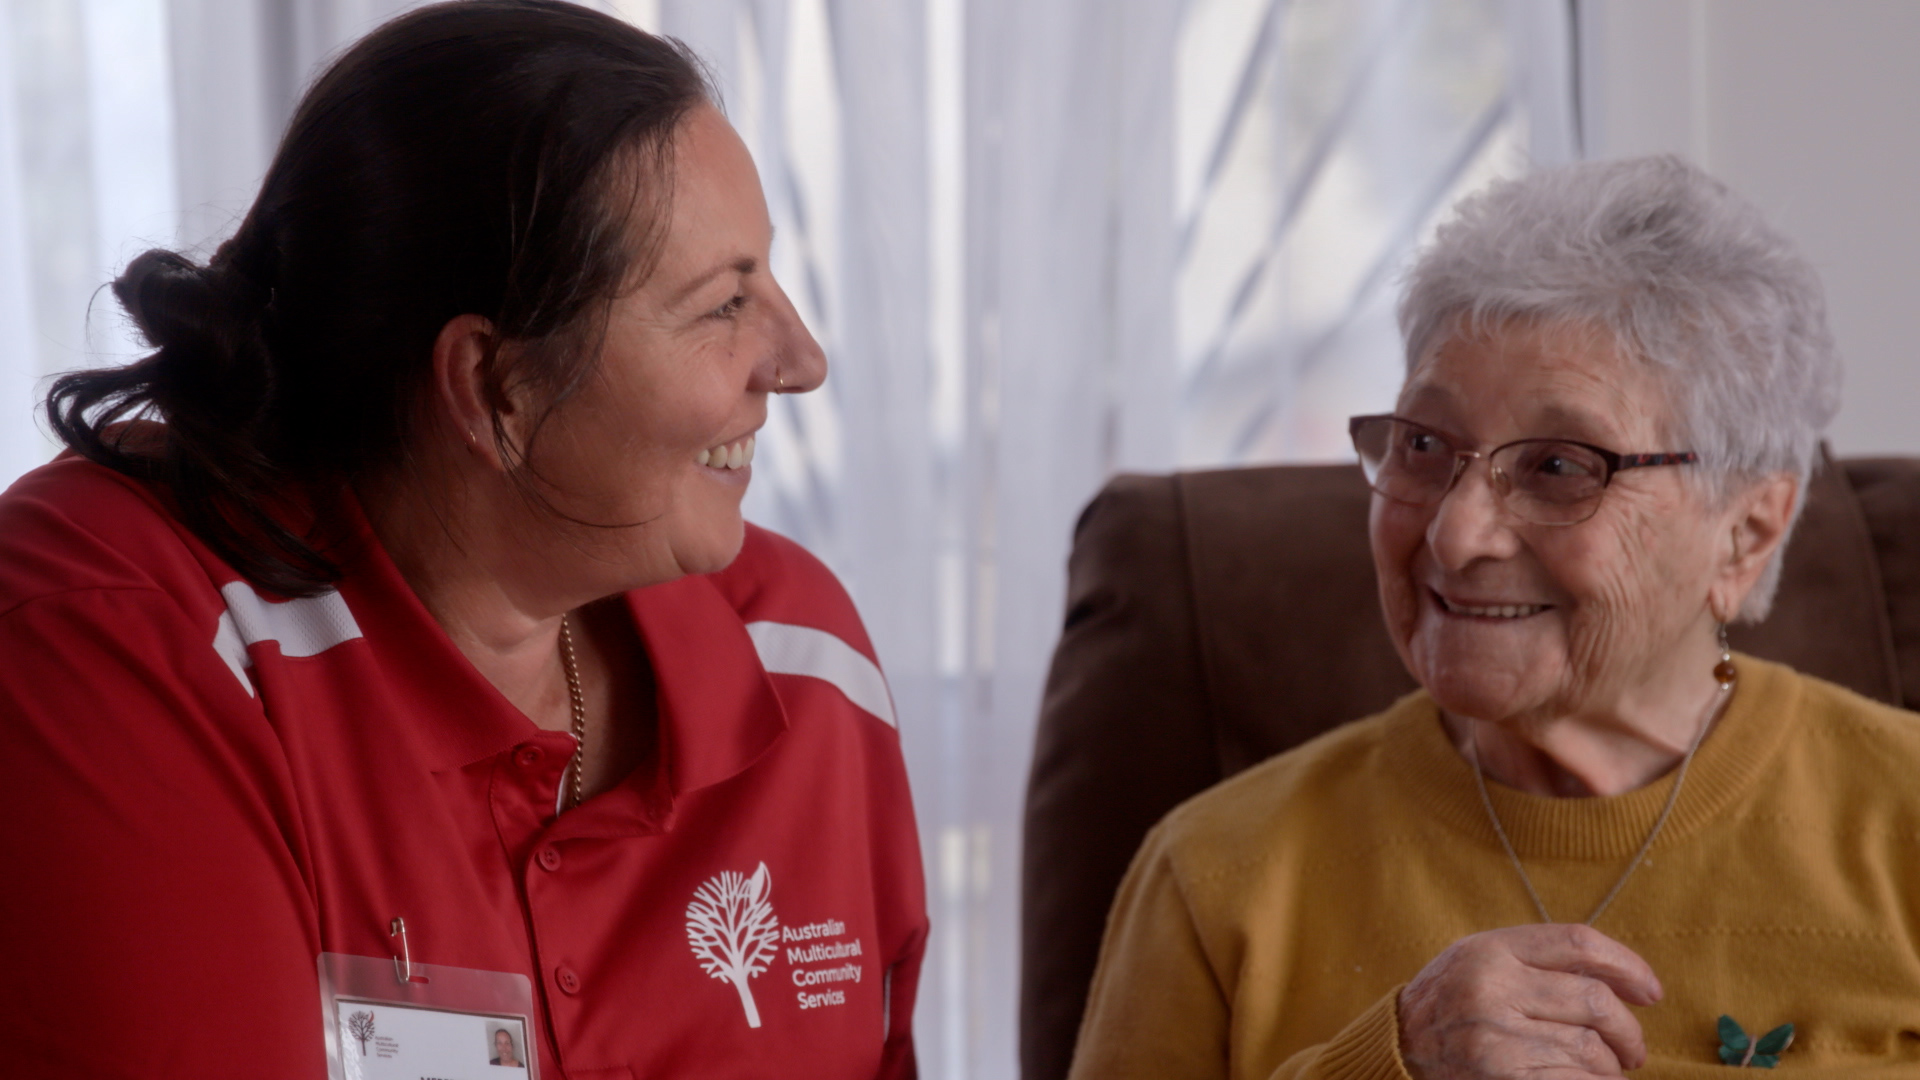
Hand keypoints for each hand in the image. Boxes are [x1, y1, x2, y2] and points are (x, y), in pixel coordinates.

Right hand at [1398, 924, 1662, 1078]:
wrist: (1398, 1049)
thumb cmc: (1451, 1002)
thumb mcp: (1481, 960)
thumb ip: (1538, 960)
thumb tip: (1624, 982)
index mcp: (1490, 950)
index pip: (1578, 943)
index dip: (1628, 966)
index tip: (1650, 991)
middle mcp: (1492, 989)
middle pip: (1594, 1001)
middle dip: (1627, 1031)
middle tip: (1632, 1048)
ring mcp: (1496, 1039)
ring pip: (1590, 1050)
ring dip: (1609, 1067)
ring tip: (1603, 1071)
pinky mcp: (1503, 1079)